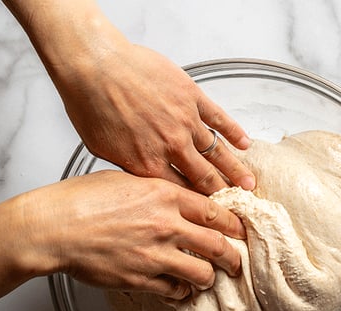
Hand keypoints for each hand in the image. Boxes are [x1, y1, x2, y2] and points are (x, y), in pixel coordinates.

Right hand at [20, 170, 244, 298]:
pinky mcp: (141, 278)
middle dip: (233, 256)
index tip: (240, 230)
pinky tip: (180, 290)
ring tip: (208, 279)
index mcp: (165, 195)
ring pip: (202, 273)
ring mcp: (155, 254)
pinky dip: (181, 293)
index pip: (215, 211)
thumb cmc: (81, 200)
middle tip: (236, 262)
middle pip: (217, 245)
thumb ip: (157, 189)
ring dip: (209, 278)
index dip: (233, 223)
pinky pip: (174, 291)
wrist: (53, 227)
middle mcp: (166, 225)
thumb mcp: (126, 179)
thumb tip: (178, 197)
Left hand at [56, 41, 255, 194]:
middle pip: (205, 177)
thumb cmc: (90, 102)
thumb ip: (127, 165)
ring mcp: (185, 121)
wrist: (95, 65)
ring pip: (217, 152)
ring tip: (250, 185)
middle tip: (240, 206)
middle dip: (225, 194)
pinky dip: (234, 133)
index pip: (180, 192)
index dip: (199, 205)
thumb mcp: (101, 148)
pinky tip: (246, 144)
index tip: (213, 214)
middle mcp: (171, 147)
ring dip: (235, 170)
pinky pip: (219, 119)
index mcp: (148, 163)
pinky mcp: (191, 97)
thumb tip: (141, 177)